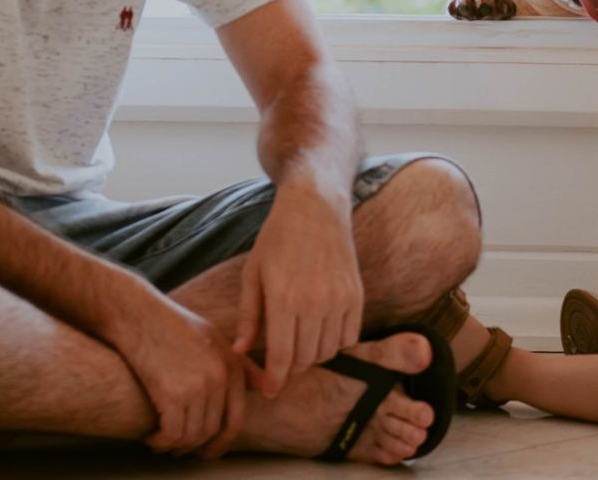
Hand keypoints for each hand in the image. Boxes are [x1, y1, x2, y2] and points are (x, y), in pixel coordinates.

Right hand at [108, 285, 248, 454]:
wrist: (135, 313)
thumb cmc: (168, 323)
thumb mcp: (212, 336)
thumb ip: (240, 363)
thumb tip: (265, 387)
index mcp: (231, 364)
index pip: (236, 418)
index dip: (222, 440)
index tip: (209, 449)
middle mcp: (219, 376)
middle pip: (212, 430)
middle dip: (197, 446)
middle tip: (181, 450)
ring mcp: (198, 385)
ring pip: (192, 436)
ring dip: (176, 445)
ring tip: (163, 442)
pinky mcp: (172, 393)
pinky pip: (172, 434)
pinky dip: (161, 442)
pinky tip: (152, 438)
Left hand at [233, 178, 364, 398]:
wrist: (315, 207)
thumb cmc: (277, 238)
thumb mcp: (253, 274)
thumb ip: (248, 317)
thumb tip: (240, 353)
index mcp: (284, 300)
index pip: (282, 358)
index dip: (274, 380)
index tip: (269, 390)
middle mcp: (315, 304)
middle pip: (305, 359)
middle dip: (291, 367)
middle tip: (280, 359)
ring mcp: (339, 300)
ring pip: (328, 352)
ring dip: (312, 355)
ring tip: (299, 341)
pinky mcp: (356, 296)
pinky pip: (349, 338)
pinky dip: (335, 343)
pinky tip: (320, 330)